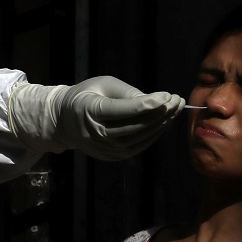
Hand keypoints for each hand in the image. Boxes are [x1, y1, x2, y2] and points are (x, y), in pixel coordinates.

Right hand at [7, 76, 184, 160]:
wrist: (64, 121)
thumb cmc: (87, 96)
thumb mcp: (103, 84)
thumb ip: (128, 93)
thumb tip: (156, 102)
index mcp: (89, 111)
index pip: (125, 110)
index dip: (150, 103)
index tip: (168, 95)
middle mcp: (96, 134)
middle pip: (136, 126)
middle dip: (161, 113)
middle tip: (178, 100)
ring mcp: (104, 149)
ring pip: (140, 138)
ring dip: (162, 124)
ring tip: (176, 110)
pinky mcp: (112, 157)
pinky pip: (139, 145)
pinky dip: (154, 134)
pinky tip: (165, 121)